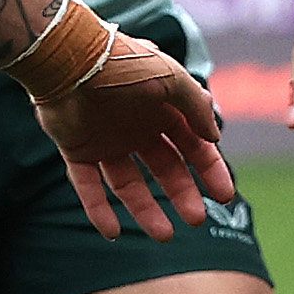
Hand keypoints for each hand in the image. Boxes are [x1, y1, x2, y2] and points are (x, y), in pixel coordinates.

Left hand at [32, 28, 238, 239]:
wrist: (68, 58)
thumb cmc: (123, 64)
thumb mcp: (171, 78)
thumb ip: (197, 106)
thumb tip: (215, 136)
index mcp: (161, 108)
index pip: (193, 145)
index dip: (210, 170)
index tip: (224, 196)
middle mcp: (136, 127)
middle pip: (164, 168)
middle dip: (182, 194)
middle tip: (196, 220)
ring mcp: (106, 141)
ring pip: (129, 184)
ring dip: (146, 209)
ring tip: (164, 235)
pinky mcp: (77, 150)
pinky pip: (88, 186)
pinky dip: (99, 210)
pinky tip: (112, 232)